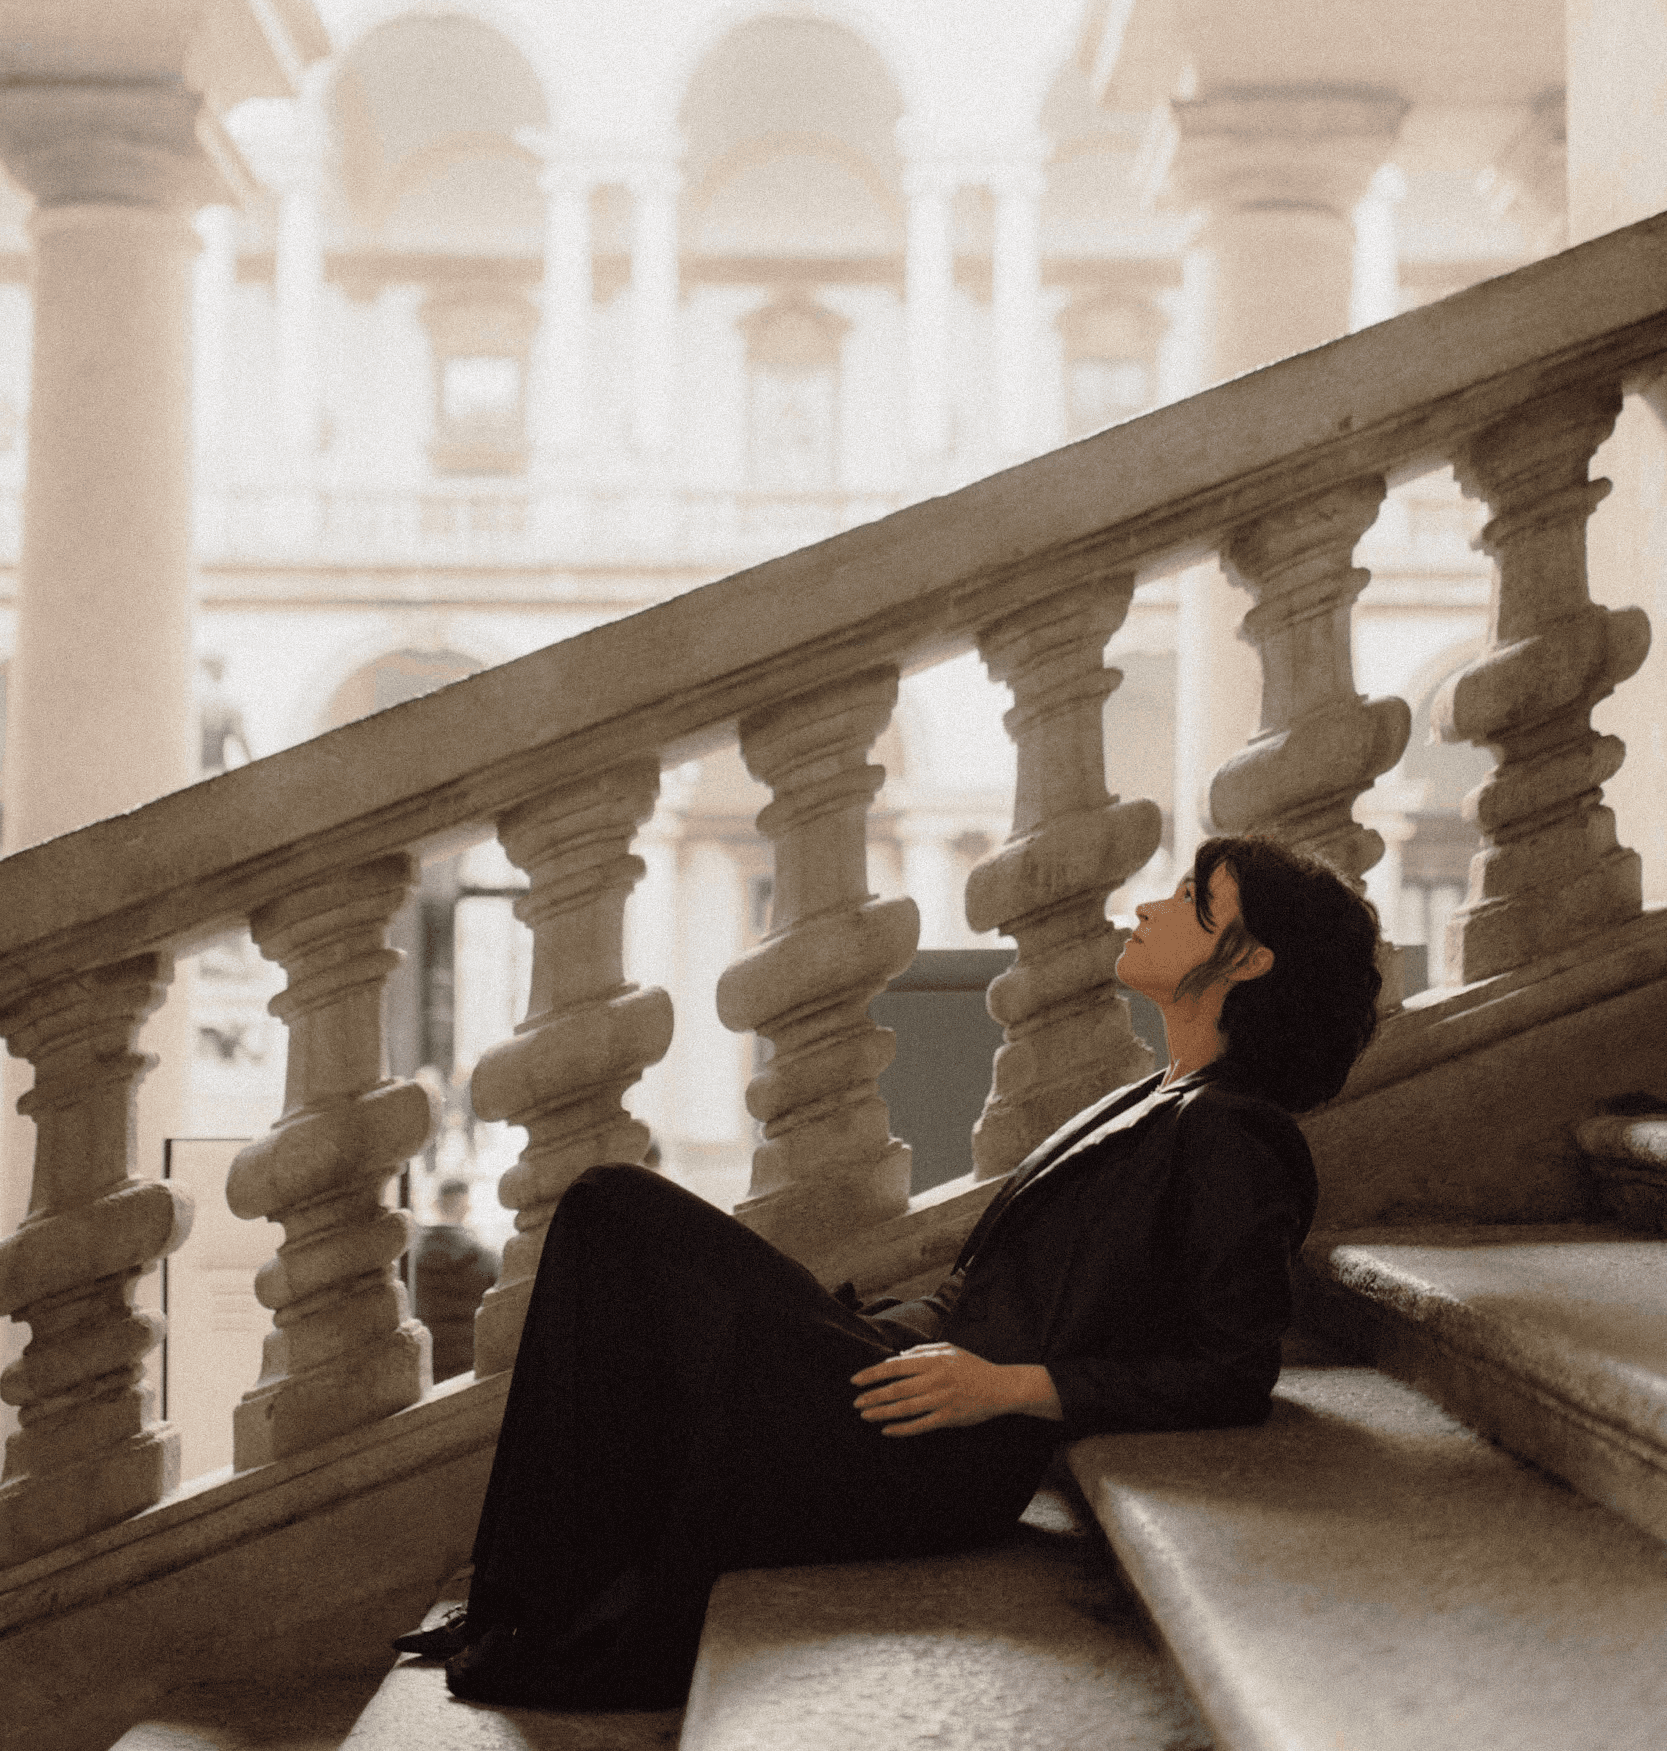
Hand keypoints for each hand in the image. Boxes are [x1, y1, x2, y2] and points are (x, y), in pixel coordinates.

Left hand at [850, 1344, 1060, 1436]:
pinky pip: (921, 1425)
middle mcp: (936, 1379)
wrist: (1001, 1387)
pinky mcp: (949, 1418)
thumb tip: (897, 1358)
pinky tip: (887, 1430)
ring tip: (865, 1415)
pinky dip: (902, 1429)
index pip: (895, 1366)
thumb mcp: (949, 1349)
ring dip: (882, 1412)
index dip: (873, 1374)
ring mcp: (943, 1399)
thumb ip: (922, 1351)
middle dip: (873, 1396)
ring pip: (906, 1408)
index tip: (856, 1380)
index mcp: (934, 1360)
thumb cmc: (972, 1366)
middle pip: (897, 1389)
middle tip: (855, 1403)